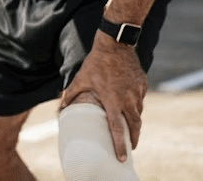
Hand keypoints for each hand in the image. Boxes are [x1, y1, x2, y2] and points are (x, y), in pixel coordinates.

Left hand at [59, 32, 146, 161]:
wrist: (115, 45)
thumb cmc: (95, 63)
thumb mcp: (81, 79)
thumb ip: (71, 94)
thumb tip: (60, 108)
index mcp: (112, 101)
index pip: (117, 129)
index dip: (120, 145)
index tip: (122, 157)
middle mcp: (127, 99)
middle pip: (134, 126)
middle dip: (134, 139)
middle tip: (131, 148)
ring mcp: (137, 92)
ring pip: (139, 113)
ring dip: (135, 123)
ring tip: (131, 130)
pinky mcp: (142, 85)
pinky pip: (141, 100)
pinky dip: (137, 106)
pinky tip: (132, 107)